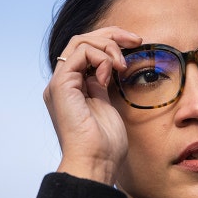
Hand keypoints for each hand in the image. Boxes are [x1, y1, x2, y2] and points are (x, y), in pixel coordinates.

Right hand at [43, 26, 141, 184]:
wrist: (96, 163)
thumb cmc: (106, 145)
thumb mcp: (108, 107)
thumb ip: (105, 86)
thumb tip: (112, 68)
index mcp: (73, 88)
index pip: (87, 50)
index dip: (112, 41)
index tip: (137, 44)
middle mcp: (63, 83)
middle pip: (82, 40)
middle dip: (112, 34)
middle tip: (137, 39)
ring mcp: (60, 84)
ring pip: (80, 42)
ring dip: (109, 46)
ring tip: (123, 66)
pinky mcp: (61, 86)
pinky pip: (81, 53)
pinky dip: (101, 57)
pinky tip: (112, 74)